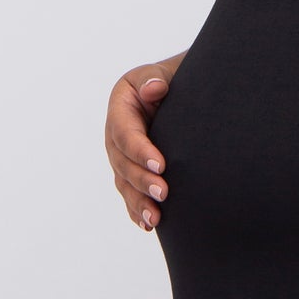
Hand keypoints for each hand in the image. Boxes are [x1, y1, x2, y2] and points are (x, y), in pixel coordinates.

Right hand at [106, 54, 182, 228]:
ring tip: (154, 218)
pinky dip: (137, 210)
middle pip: (122, 162)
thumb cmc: (174, 82)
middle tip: (163, 193)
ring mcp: (123, 155)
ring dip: (138, 202)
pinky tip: (148, 225)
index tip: (161, 165)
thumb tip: (154, 88)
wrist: (182, 94)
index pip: (125, 133)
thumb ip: (155, 79)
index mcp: (120, 107)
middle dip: (141, 180)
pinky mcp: (132, 171)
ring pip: (124, 182)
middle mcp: (116, 134)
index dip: (140, 150)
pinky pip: (130, 193)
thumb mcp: (162, 74)